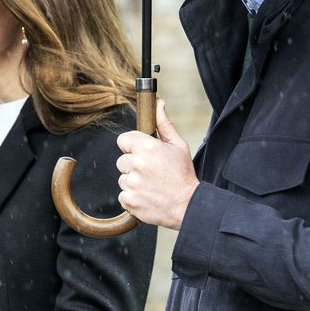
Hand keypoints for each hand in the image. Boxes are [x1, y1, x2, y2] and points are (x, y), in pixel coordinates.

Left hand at [116, 99, 198, 230]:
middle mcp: (137, 164)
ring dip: (133, 182)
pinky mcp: (129, 200)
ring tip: (152, 185)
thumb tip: (158, 104)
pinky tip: (148, 196)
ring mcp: (131, 183)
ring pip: (123, 179)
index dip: (132, 146)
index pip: (123, 140)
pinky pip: (123, 195)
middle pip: (121, 161)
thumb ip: (164, 124)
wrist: (188, 205)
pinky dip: (133, 197)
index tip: (141, 153)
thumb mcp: (178, 146)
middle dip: (133, 166)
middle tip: (151, 172)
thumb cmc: (183, 175)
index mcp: (147, 147)